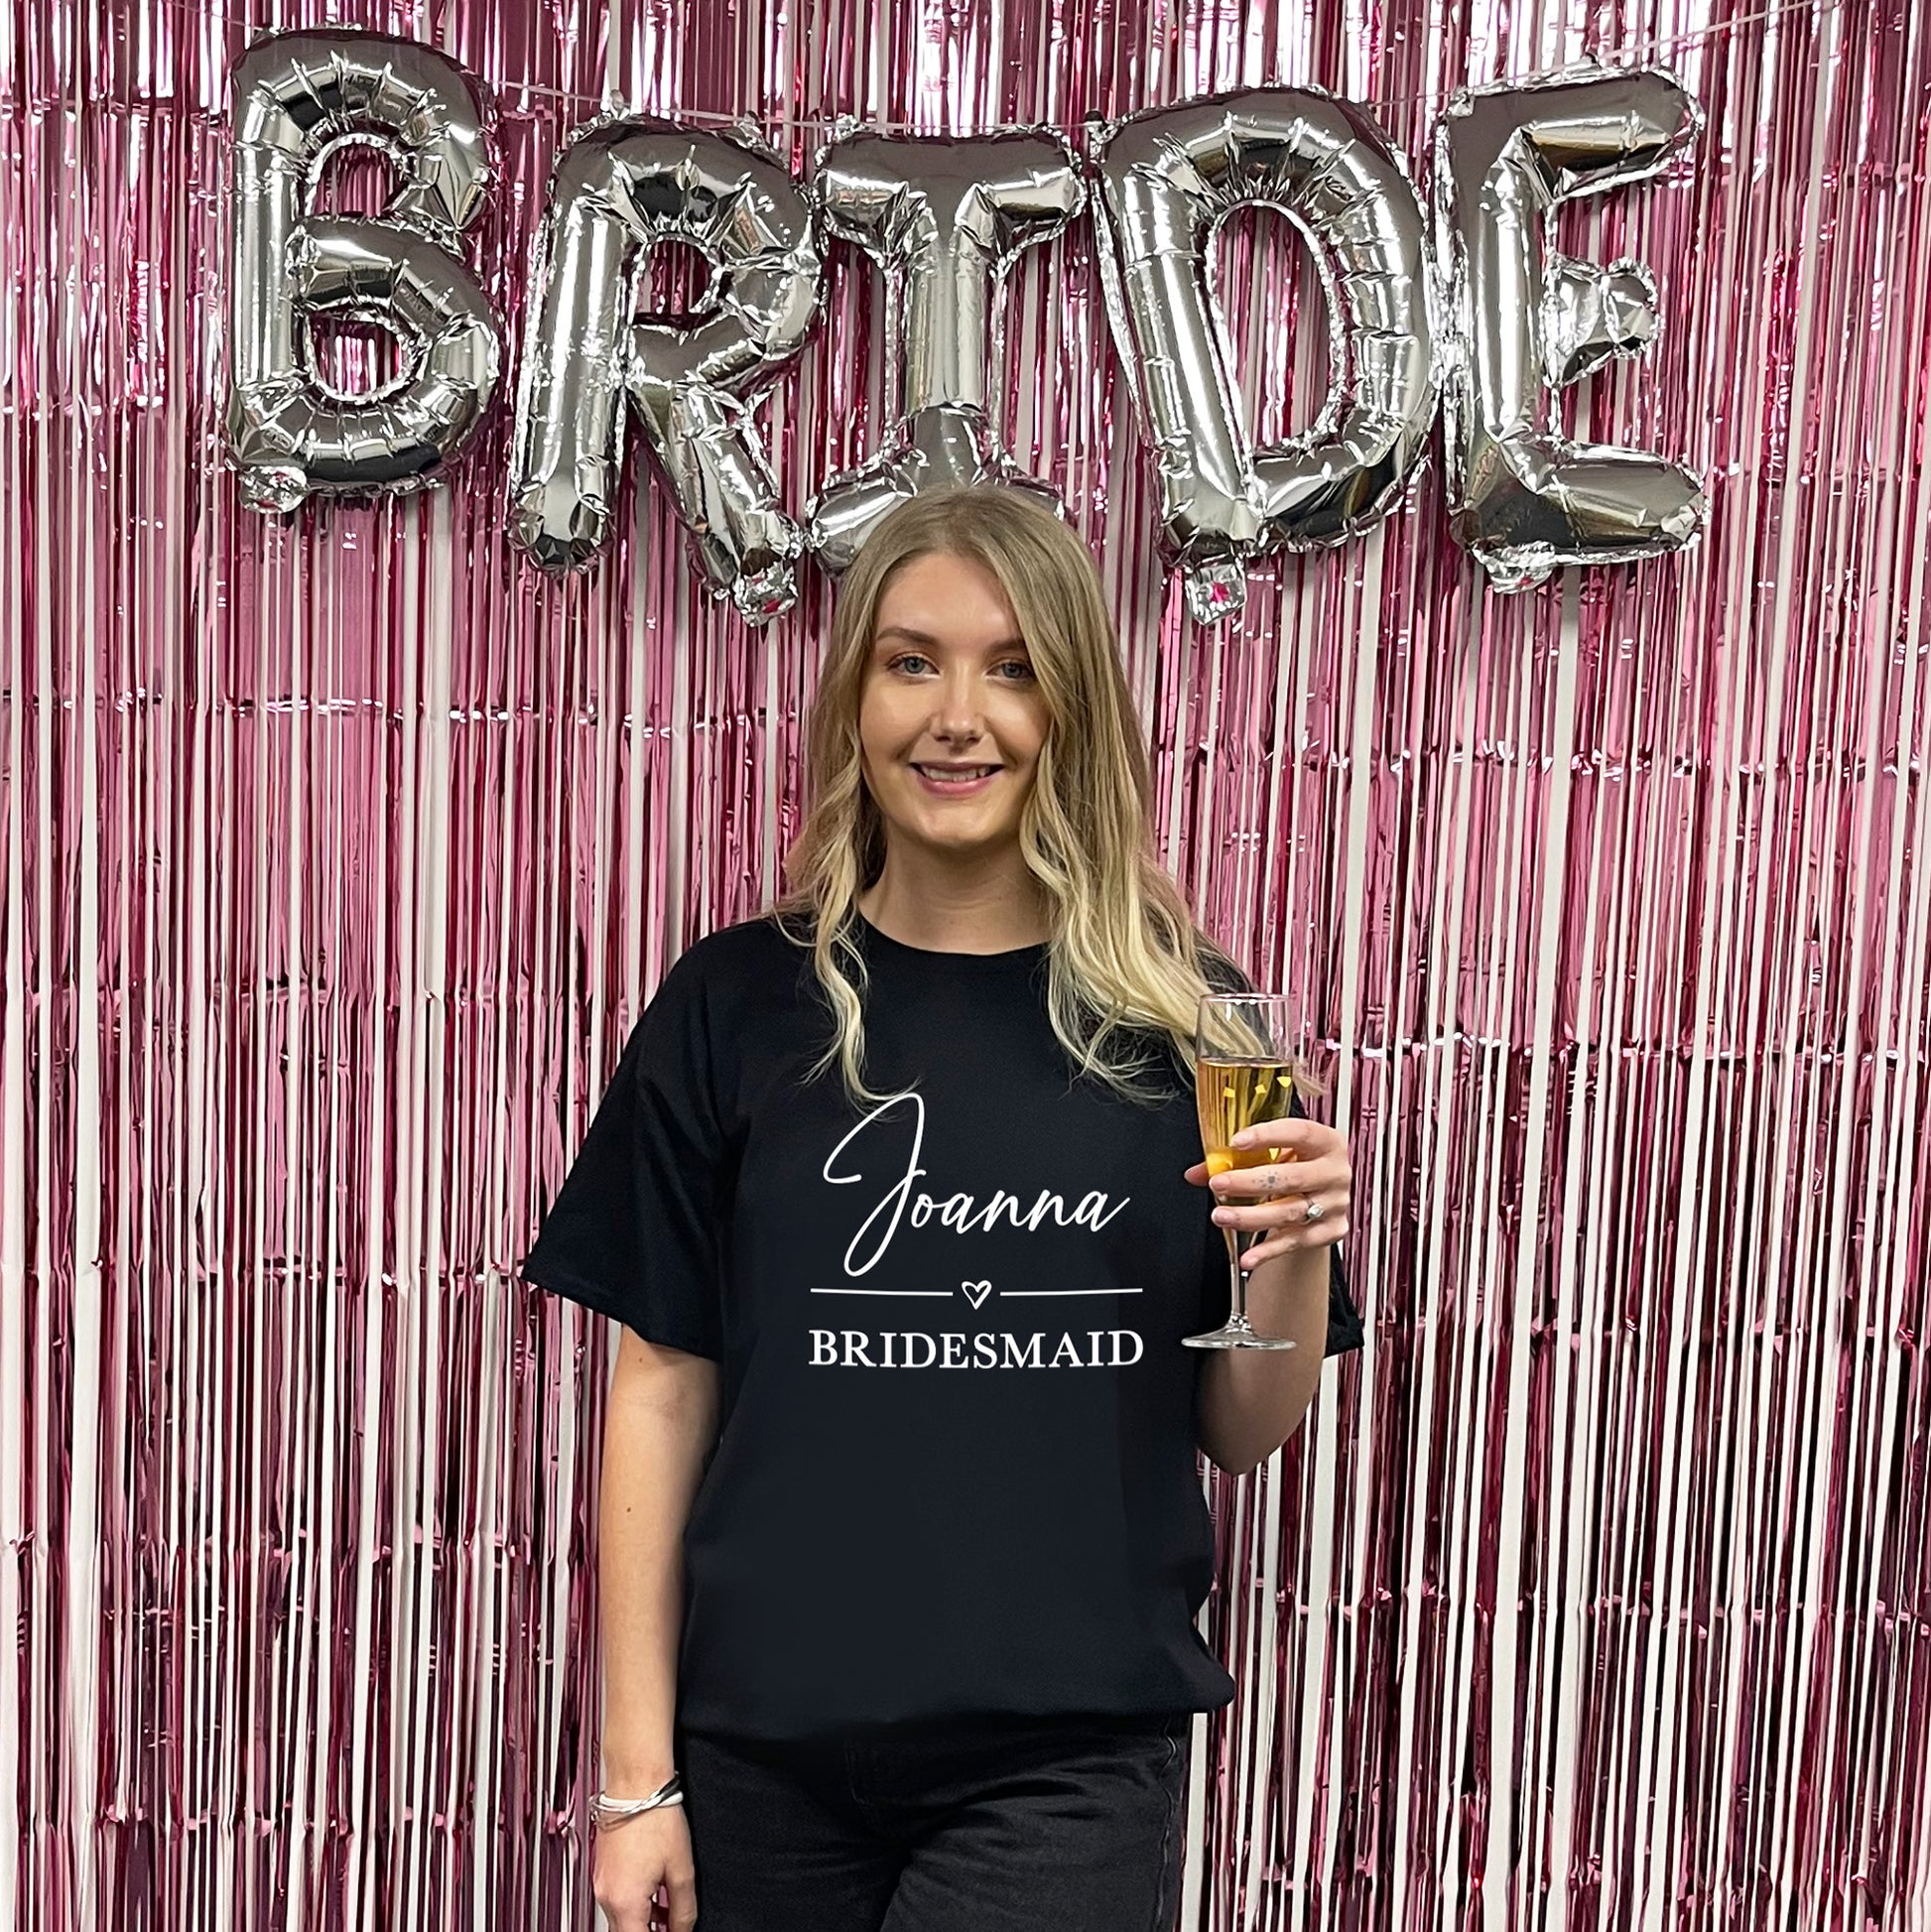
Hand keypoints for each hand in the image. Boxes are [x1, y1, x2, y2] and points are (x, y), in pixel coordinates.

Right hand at [592, 1805, 698, 1931]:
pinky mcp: (601, 1871)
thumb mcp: (681, 1868)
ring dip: (642, 1923)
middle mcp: (606, 1896)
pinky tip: (654, 1896)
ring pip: (620, 1920)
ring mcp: (601, 1883)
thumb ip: (683, 1909)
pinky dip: (633, 1906)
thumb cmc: (656, 1817)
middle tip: (672, 1926)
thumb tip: (683, 1930)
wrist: (636, 1783)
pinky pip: (616, 1901)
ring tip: (668, 1915)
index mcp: (625, 1901)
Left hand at [1183, 1116, 1351, 1270]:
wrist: (1323, 1198)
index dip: (1268, 1136)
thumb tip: (1197, 1173)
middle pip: (1291, 1178)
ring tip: (1222, 1216)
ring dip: (1251, 1216)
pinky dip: (1268, 1251)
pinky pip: (1295, 1242)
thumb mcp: (1274, 1154)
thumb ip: (1237, 1159)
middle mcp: (1334, 1172)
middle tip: (1218, 1184)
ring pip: (1290, 1212)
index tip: (1236, 1143)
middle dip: (1250, 1182)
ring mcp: (1335, 1203)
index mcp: (1325, 1142)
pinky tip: (1247, 1256)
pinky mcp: (1331, 1231)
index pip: (1299, 1133)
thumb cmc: (1297, 1167)